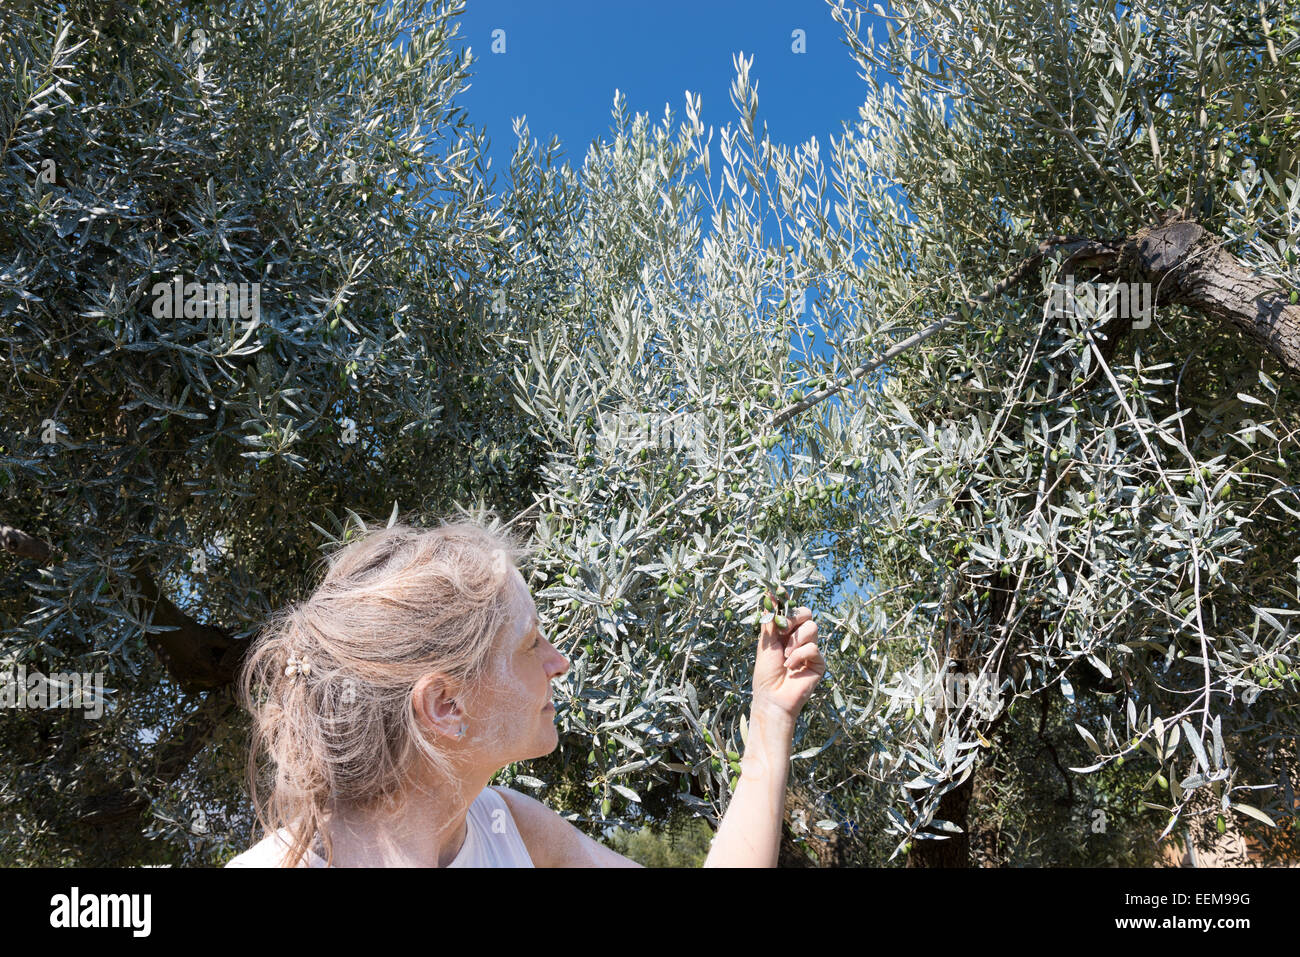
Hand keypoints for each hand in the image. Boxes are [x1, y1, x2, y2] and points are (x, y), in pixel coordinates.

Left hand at [751, 594, 824, 721]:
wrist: (772, 697)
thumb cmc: (766, 673)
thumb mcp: (765, 643)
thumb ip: (770, 620)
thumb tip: (769, 594)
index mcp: (785, 632)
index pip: (791, 610)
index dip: (787, 602)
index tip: (780, 592)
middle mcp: (800, 638)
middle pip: (807, 613)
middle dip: (793, 618)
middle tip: (782, 630)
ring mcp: (810, 650)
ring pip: (812, 628)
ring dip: (795, 640)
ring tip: (786, 655)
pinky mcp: (819, 663)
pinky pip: (813, 648)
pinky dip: (799, 655)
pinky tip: (791, 666)